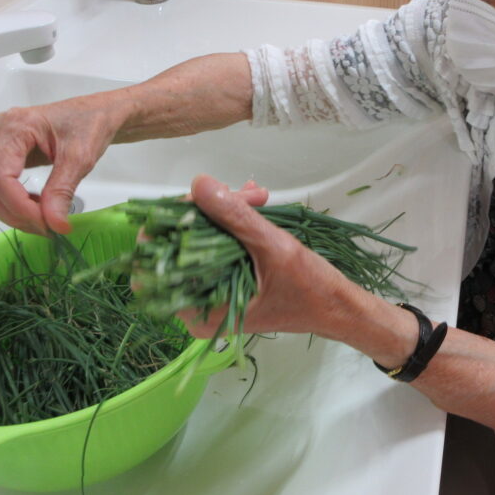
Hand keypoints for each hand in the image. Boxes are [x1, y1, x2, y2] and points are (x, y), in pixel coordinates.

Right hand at [0, 94, 127, 233]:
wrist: (95, 113)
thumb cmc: (90, 126)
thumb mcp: (80, 158)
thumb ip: (62, 191)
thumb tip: (54, 225)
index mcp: (14, 126)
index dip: (19, 207)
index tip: (47, 224)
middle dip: (13, 213)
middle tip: (46, 227)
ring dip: (8, 211)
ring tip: (42, 217)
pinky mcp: (0, 153)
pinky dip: (9, 203)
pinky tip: (35, 205)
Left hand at [175, 174, 360, 339]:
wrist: (337, 308)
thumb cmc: (310, 289)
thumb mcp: (274, 248)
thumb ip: (235, 217)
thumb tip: (198, 184)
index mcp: (199, 310)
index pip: (157, 261)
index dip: (172, 222)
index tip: (202, 196)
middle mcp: (197, 306)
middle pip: (179, 245)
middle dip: (210, 210)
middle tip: (247, 194)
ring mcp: (210, 293)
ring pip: (198, 241)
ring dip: (225, 212)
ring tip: (258, 196)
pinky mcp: (224, 282)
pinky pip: (215, 246)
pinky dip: (232, 224)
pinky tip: (253, 204)